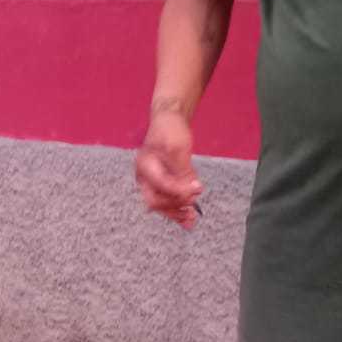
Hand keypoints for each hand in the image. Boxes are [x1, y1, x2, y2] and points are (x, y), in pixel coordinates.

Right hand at [136, 106, 202, 229]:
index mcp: (145, 166)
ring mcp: (151, 182)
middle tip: (193, 206)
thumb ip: (184, 171)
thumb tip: (193, 190)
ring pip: (161, 205)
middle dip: (175, 206)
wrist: (168, 121)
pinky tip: (188, 219)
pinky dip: (177, 211)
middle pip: (156, 201)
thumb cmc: (170, 130)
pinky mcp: (161, 185)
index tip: (196, 190)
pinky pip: (167, 202)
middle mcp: (144, 177)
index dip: (178, 190)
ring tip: (192, 219)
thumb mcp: (178, 148)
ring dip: (176, 213)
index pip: (161, 185)